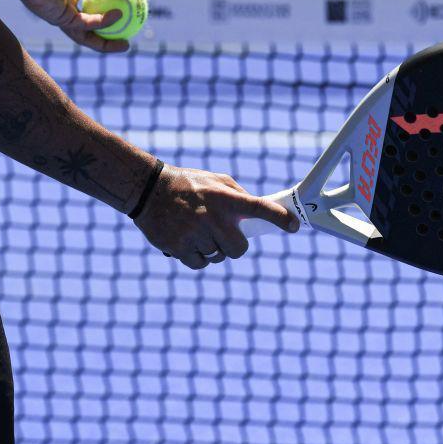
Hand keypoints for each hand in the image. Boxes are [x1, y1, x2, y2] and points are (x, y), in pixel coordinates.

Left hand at [4, 0, 132, 52]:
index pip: (99, 0)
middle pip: (96, 23)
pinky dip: (103, 22)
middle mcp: (72, 3)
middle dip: (114, 33)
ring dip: (108, 42)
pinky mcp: (62, 20)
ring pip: (90, 33)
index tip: (133, 9)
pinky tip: (117, 16)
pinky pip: (86, 25)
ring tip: (126, 45)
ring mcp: (66, 14)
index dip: (116, 5)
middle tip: (131, 34)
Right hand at [133, 165, 300, 269]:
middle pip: (239, 249)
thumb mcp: (216, 180)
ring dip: (213, 248)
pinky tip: (188, 241)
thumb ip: (239, 196)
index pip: (259, 208)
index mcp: (224, 198)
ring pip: (218, 256)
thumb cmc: (188, 184)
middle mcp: (211, 217)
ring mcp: (194, 234)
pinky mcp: (178, 248)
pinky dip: (198, 257)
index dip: (279, 218)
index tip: (294, 226)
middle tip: (224, 234)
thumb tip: (259, 215)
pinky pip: (200, 263)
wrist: (148, 190)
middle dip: (234, 244)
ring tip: (198, 231)